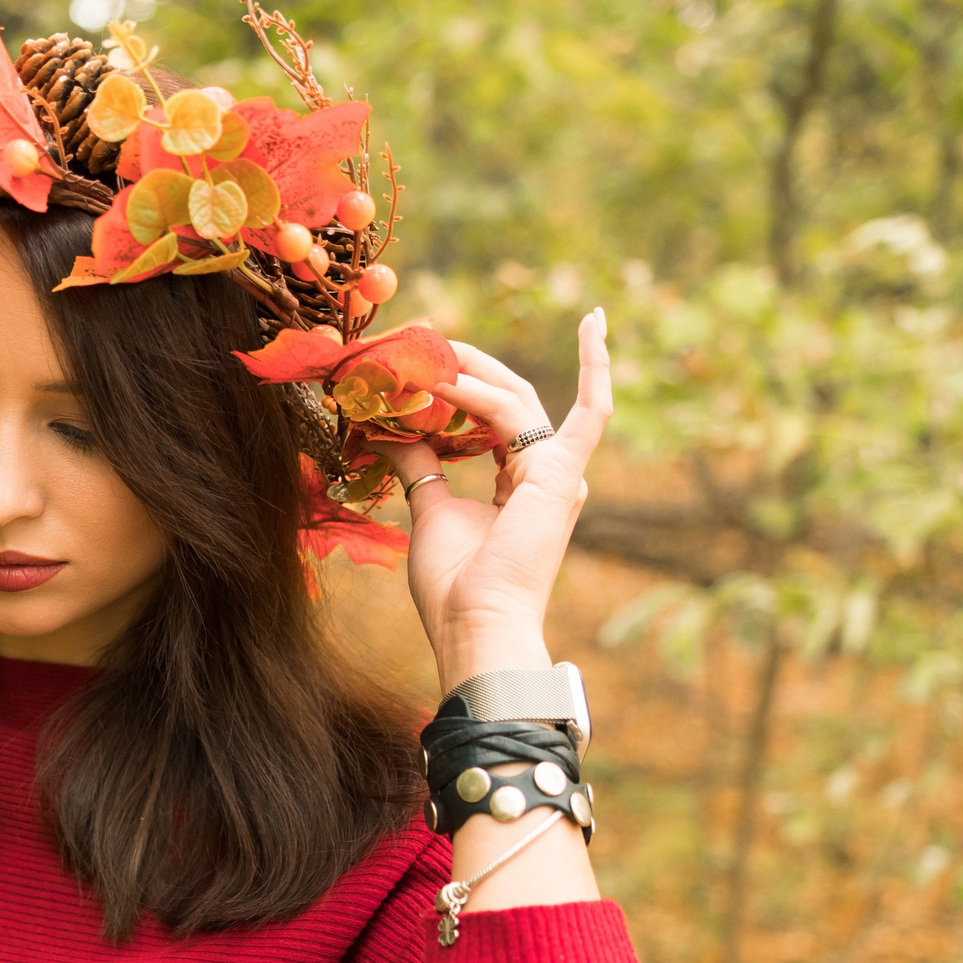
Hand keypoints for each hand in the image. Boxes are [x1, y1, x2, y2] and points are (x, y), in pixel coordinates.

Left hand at [386, 310, 612, 694]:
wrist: (475, 624)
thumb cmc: (454, 586)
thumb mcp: (430, 510)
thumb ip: (419, 465)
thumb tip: (391, 429)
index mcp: (524, 488)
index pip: (498, 421)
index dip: (463, 388)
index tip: (427, 361)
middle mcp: (548, 476)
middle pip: (509, 400)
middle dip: (468, 367)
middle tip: (426, 339)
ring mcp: (559, 474)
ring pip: (519, 401)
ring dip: (472, 374)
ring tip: (426, 355)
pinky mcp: (560, 475)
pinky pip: (572, 411)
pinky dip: (561, 374)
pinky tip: (554, 337)